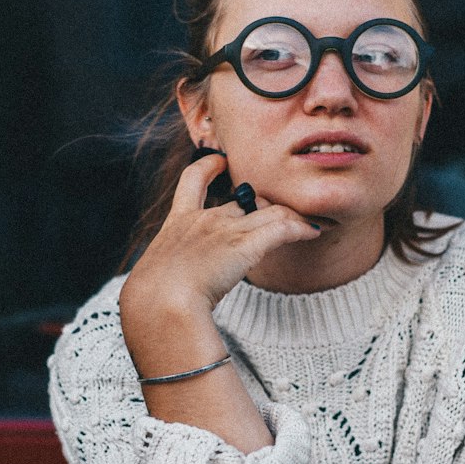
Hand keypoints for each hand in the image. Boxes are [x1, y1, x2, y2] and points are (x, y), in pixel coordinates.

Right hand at [121, 153, 319, 330]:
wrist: (159, 303)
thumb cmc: (151, 300)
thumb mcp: (154, 279)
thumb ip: (167, 277)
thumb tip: (158, 295)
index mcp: (178, 223)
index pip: (192, 181)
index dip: (208, 166)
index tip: (220, 160)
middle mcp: (204, 220)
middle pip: (243, 200)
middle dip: (264, 204)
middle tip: (281, 213)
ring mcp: (226, 231)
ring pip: (270, 211)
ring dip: (292, 216)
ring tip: (308, 223)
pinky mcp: (245, 246)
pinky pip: (283, 228)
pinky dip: (301, 228)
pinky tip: (313, 231)